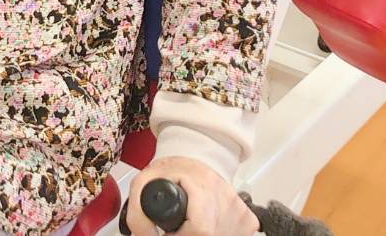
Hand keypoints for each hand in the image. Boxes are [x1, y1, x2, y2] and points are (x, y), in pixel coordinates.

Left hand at [122, 159, 256, 235]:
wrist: (197, 157)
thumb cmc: (173, 170)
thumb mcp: (144, 182)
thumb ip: (138, 213)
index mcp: (202, 183)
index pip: (200, 228)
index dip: (181, 235)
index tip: (170, 231)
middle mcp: (225, 196)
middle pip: (210, 234)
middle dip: (190, 234)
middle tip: (180, 227)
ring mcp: (239, 209)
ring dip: (205, 234)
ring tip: (192, 221)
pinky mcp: (248, 219)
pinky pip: (235, 235)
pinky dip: (219, 233)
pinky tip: (210, 223)